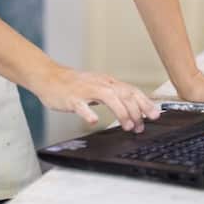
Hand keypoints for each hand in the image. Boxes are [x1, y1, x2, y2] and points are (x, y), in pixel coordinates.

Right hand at [31, 66, 160, 131]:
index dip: (145, 103)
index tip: (155, 115)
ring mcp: (86, 90)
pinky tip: (93, 121)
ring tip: (127, 126)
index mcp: (107, 82)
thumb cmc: (74, 85)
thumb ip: (115, 97)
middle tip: (140, 126)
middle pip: (124, 93)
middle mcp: (100, 84)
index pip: (131, 90)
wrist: (49, 77)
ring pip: (108, 97)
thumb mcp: (98, 87)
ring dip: (121, 112)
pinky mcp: (71, 98)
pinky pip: (80, 105)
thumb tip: (134, 109)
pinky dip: (88, 113)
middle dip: (137, 110)